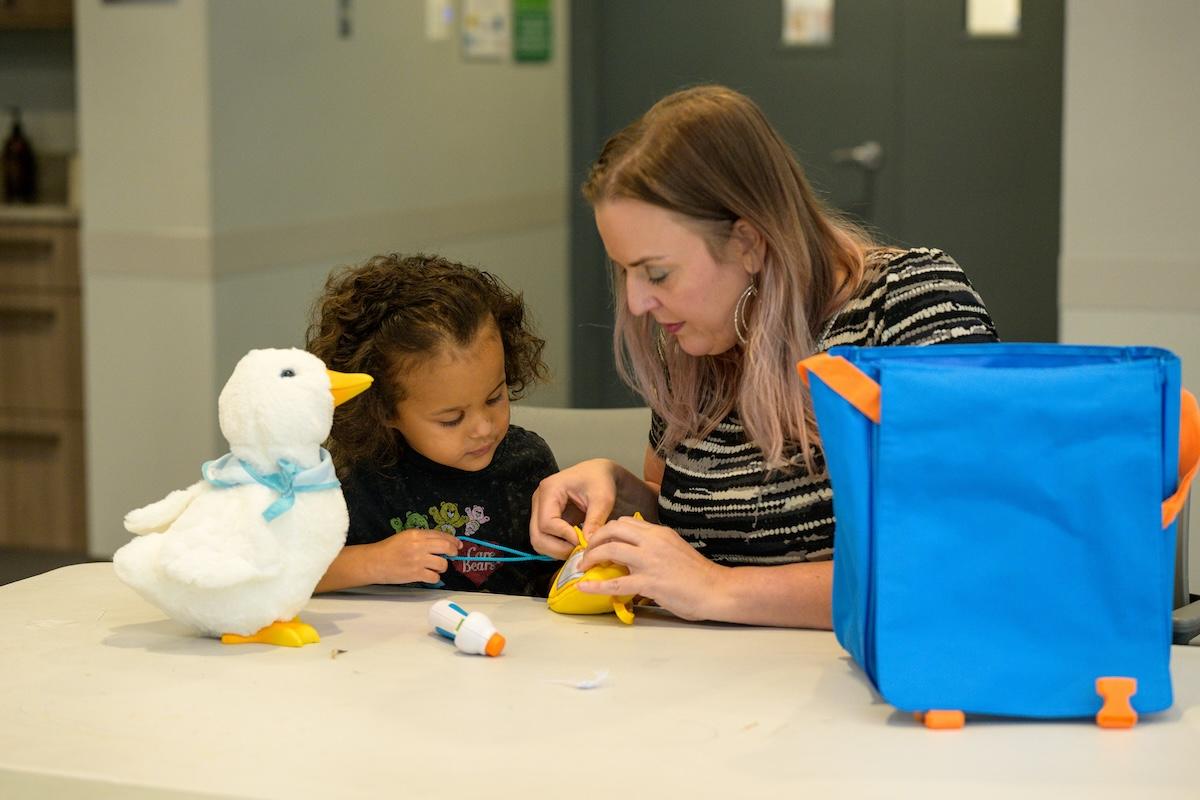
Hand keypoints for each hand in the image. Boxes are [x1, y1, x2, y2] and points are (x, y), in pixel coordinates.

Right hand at [367, 529, 460, 584]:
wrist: (375, 562)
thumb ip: (422, 538)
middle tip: (453, 554)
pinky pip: (434, 577)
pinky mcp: (416, 574)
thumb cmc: (389, 549)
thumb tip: (441, 542)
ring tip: (436, 567)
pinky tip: (430, 575)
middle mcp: (419, 546)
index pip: (440, 535)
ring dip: (442, 566)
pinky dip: (435, 577)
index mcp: (416, 534)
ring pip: (442, 564)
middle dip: (453, 551)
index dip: (452, 540)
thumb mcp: (405, 537)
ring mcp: (418, 561)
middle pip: (445, 547)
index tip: (457, 544)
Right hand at [529, 459, 620, 558]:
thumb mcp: (603, 499)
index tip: (583, 541)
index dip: (564, 536)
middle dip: (558, 548)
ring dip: (557, 550)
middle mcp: (539, 500)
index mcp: (549, 489)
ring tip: (578, 547)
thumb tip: (587, 545)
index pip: (547, 523)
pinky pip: (545, 540)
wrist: (598, 473)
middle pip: (537, 535)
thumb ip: (594, 521)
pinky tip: (575, 544)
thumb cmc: (600, 480)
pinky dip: (558, 547)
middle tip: (580, 550)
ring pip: (538, 541)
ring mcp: (539, 510)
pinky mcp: (545, 519)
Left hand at [576, 515, 723, 620]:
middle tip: (586, 551)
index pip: (625, 522)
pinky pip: (616, 583)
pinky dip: (595, 585)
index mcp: (659, 533)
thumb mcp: (675, 549)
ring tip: (583, 566)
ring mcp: (650, 561)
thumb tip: (635, 553)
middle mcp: (652, 542)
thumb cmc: (699, 574)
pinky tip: (583, 587)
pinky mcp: (649, 583)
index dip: (606, 531)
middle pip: (613, 530)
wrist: (717, 589)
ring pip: (611, 550)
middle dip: (594, 539)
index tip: (598, 541)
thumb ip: (655, 546)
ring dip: (591, 557)